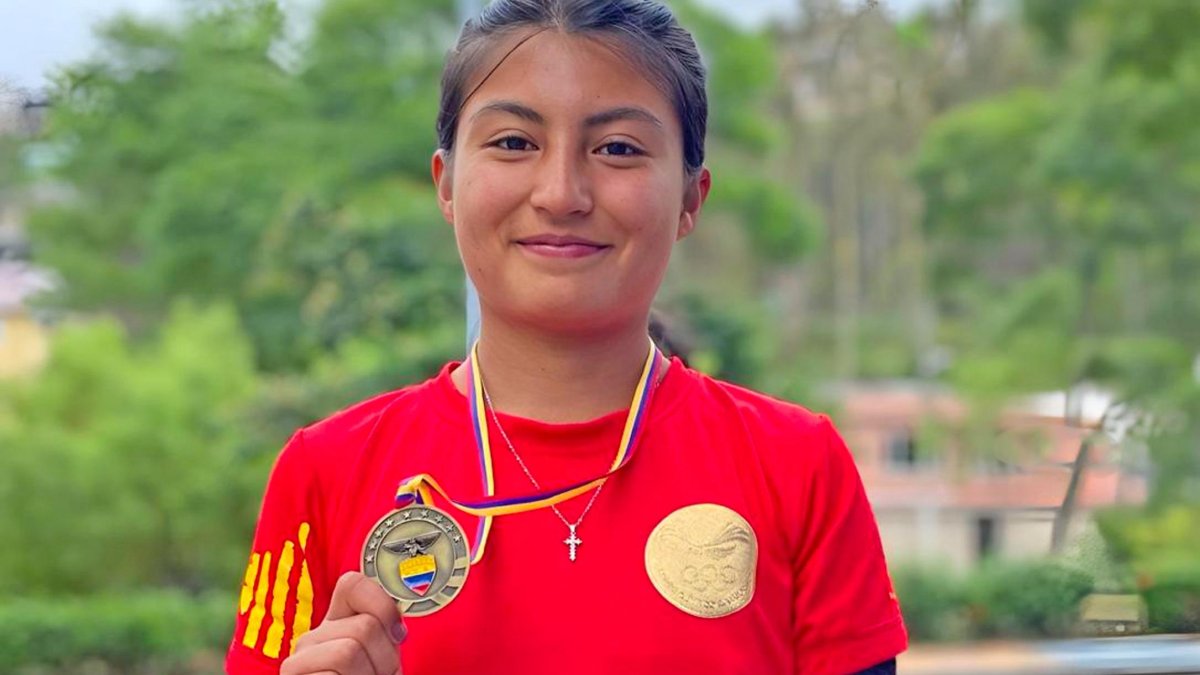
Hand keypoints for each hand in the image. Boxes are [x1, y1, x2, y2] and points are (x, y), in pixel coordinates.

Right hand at [281, 571, 405, 674]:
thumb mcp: (382, 662)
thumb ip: (385, 637)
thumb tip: (397, 628)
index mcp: (335, 627)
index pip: (352, 584)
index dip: (383, 605)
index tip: (399, 636)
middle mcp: (311, 641)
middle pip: (363, 626)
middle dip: (386, 659)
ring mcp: (297, 665)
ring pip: (348, 650)